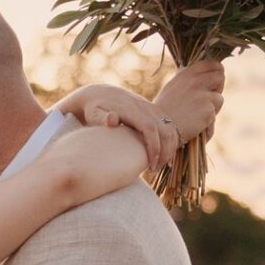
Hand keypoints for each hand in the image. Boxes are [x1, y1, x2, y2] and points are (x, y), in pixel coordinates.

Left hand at [58, 83, 177, 173]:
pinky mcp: (154, 110)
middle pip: (165, 130)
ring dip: (169, 148)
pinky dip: (171, 141)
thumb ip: (101, 118)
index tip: (151, 165)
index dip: (154, 148)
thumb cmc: (94, 109)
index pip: (150, 128)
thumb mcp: (93, 114)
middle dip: (165, 152)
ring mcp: (151, 108)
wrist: (99, 94)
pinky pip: (169, 126)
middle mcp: (144, 107)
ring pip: (170, 128)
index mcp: (131, 109)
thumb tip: (112, 119)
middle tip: (154, 170)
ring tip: (158, 165)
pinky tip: (163, 156)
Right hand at [151, 59, 225, 146]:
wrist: (159, 129)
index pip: (212, 64)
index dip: (215, 74)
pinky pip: (214, 115)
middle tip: (209, 99)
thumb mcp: (172, 88)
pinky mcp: (208, 109)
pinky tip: (196, 125)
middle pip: (221, 76)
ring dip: (213, 108)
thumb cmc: (162, 112)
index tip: (211, 84)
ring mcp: (202, 94)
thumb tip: (202, 78)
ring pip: (219, 98)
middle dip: (218, 88)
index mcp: (187, 73)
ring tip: (198, 115)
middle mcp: (196, 81)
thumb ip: (187, 81)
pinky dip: (208, 122)